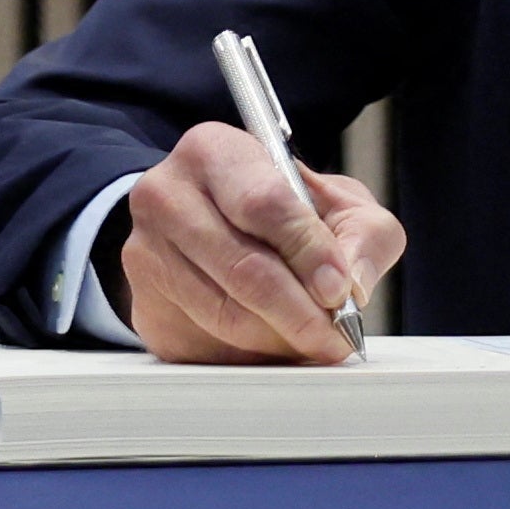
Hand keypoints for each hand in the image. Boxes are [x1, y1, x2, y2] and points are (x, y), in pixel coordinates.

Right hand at [117, 122, 403, 363]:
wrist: (215, 223)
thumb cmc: (281, 210)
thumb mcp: (337, 203)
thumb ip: (362, 235)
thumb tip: (353, 286)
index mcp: (212, 151)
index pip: (263, 203)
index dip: (308, 252)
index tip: (339, 289)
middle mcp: (166, 197)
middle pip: (241, 268)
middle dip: (300, 311)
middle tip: (336, 335)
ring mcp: (147, 256)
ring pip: (225, 315)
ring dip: (281, 340)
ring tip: (316, 342)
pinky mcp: (147, 310)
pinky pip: (207, 348)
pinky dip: (253, 356)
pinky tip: (278, 345)